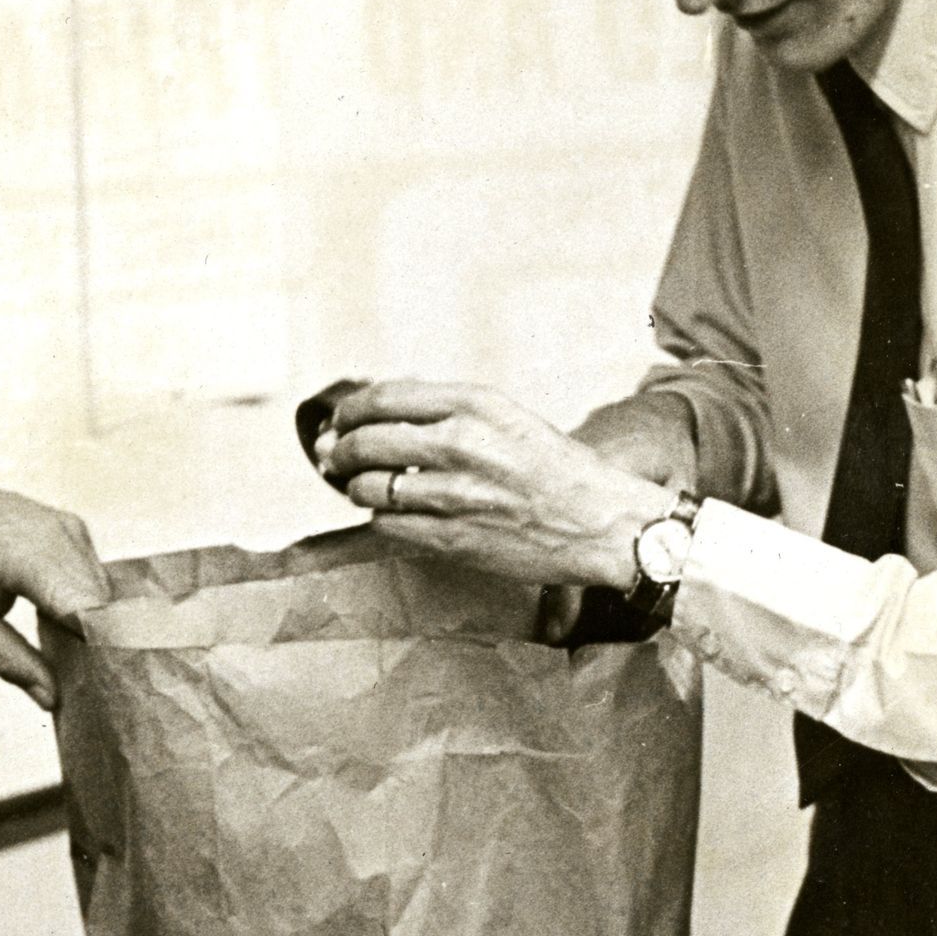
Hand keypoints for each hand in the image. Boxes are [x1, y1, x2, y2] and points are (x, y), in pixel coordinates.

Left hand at [0, 472, 108, 708]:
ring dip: (94, 624)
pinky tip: (64, 626)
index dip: (100, 655)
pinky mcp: (70, 527)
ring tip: (72, 659)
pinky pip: (92, 574)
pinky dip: (85, 602)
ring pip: (104, 592)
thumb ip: (11, 660)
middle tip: (83, 686)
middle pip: (104, 606)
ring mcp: (69, 527)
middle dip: (99, 646)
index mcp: (32, 558)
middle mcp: (61, 536)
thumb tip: (52, 699)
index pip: (92, 615)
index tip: (97, 690)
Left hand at [314, 380, 664, 596]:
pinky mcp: (451, 537)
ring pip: (369, 487)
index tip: (341, 421)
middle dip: (339, 451)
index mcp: (474, 404)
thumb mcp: (507, 418)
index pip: (381, 398)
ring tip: (362, 487)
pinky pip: (388, 525)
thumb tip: (379, 417)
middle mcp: (459, 443)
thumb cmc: (557, 472)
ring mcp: (453, 494)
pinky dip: (381, 519)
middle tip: (334, 457)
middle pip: (364, 442)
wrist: (603, 524)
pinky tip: (392, 514)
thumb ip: (449, 413)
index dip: (349, 411)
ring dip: (356, 488)